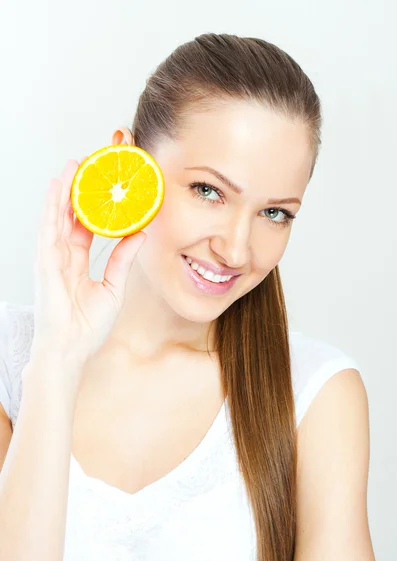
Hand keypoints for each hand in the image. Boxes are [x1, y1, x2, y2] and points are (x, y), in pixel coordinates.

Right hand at [31, 158, 145, 363]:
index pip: (87, 225)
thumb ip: (122, 258)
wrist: (71, 348)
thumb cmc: (88, 325)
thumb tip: (139, 233)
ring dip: (65, 189)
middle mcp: (64, 255)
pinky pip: (49, 228)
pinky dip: (52, 206)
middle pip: (71, 215)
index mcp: (78, 262)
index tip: (106, 186)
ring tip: (75, 164)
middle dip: (80, 190)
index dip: (95, 205)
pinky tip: (57, 186)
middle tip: (91, 165)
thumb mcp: (114, 286)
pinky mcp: (46, 262)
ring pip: (58, 215)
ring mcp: (52, 257)